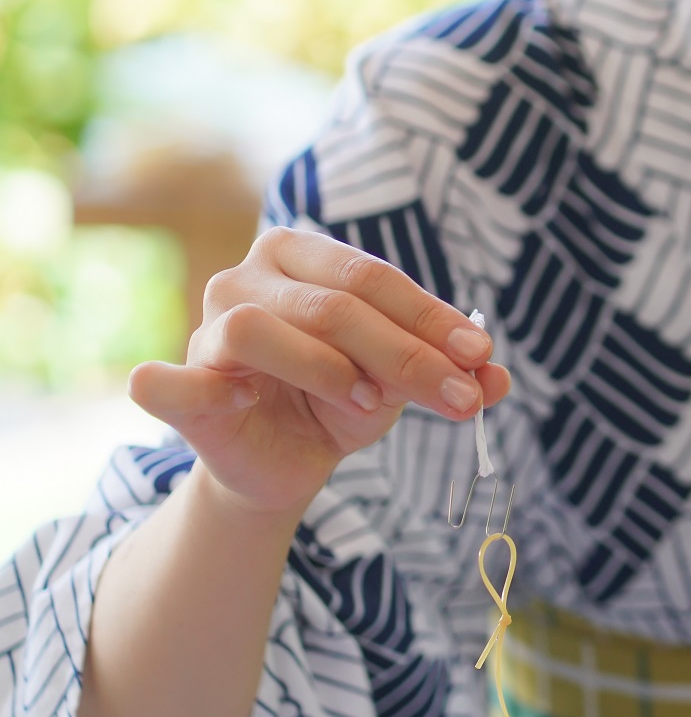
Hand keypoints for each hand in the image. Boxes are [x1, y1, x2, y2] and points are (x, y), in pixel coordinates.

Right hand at [127, 227, 510, 521]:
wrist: (287, 460)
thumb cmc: (343, 399)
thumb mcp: (404, 384)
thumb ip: (451, 372)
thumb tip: (498, 378)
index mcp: (302, 255)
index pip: (372, 277)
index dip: (431, 318)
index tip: (482, 357)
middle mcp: (246, 278)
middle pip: (333, 305)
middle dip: (407, 354)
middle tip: (461, 397)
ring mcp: (204, 328)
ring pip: (259, 328)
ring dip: (327, 368)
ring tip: (370, 403)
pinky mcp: (177, 385)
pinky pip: (167, 380)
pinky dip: (206, 386)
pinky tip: (245, 398)